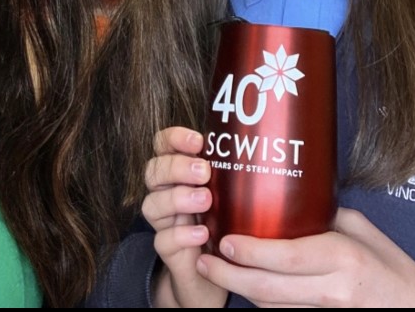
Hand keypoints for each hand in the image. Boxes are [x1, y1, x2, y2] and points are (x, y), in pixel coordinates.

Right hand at [143, 126, 227, 307]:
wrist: (211, 276)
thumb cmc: (224, 225)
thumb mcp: (227, 194)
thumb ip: (230, 174)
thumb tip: (263, 148)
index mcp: (177, 174)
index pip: (162, 146)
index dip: (173, 138)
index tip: (197, 141)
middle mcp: (166, 194)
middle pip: (153, 171)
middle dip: (176, 167)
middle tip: (204, 172)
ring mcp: (164, 223)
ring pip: (152, 204)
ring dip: (177, 198)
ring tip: (205, 200)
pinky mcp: (168, 251)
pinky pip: (163, 240)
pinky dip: (181, 234)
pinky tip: (202, 233)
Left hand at [196, 207, 414, 306]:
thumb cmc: (387, 261)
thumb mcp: (356, 226)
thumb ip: (319, 217)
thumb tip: (281, 198)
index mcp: (341, 256)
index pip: (287, 257)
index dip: (251, 253)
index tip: (224, 242)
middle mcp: (332, 287)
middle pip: (269, 289)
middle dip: (229, 278)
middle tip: (203, 262)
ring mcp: (327, 310)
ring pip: (271, 305)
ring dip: (238, 290)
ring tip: (212, 270)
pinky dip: (259, 299)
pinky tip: (241, 283)